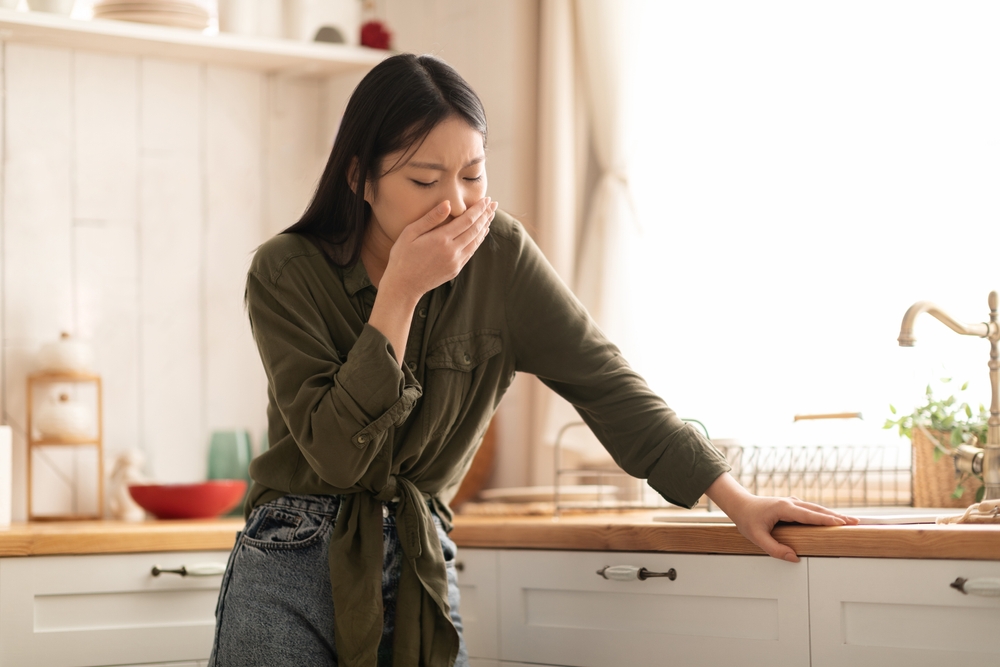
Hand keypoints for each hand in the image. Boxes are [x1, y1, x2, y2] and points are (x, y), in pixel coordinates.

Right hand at [382, 197, 497, 299]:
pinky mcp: (455, 270)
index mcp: (441, 239)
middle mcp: (452, 251)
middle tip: (494, 204)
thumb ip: (430, 218)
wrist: (403, 286)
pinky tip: (481, 233)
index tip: (486, 199)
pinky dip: (479, 240)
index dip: (478, 209)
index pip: (467, 220)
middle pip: (475, 229)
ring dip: (485, 227)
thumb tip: (448, 203)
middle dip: (486, 215)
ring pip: (476, 241)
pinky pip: (471, 252)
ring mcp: (456, 262)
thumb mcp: (410, 233)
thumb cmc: (402, 257)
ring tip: (490, 215)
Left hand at [705, 473, 858, 561]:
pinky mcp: (791, 504)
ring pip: (815, 508)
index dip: (826, 519)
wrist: (739, 504)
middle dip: (836, 516)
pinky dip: (823, 513)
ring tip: (849, 521)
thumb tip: (795, 558)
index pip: (809, 515)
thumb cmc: (747, 520)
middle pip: (817, 510)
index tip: (841, 523)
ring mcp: (791, 502)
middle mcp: (790, 502)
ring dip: (832, 514)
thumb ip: (774, 549)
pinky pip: (810, 509)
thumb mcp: (757, 537)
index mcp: (784, 508)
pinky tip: (831, 519)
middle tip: (855, 523)